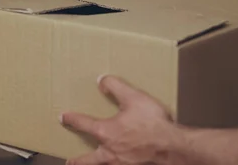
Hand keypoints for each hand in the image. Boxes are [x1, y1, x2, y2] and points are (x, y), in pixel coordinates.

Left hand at [60, 75, 186, 164]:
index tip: (63, 117)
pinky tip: (120, 163)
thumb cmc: (154, 125)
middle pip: (87, 159)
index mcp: (106, 132)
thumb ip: (115, 87)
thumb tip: (101, 81)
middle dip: (77, 160)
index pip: (83, 123)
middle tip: (69, 161)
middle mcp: (110, 152)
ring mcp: (122, 163)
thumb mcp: (133, 97)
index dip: (71, 119)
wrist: (174, 148)